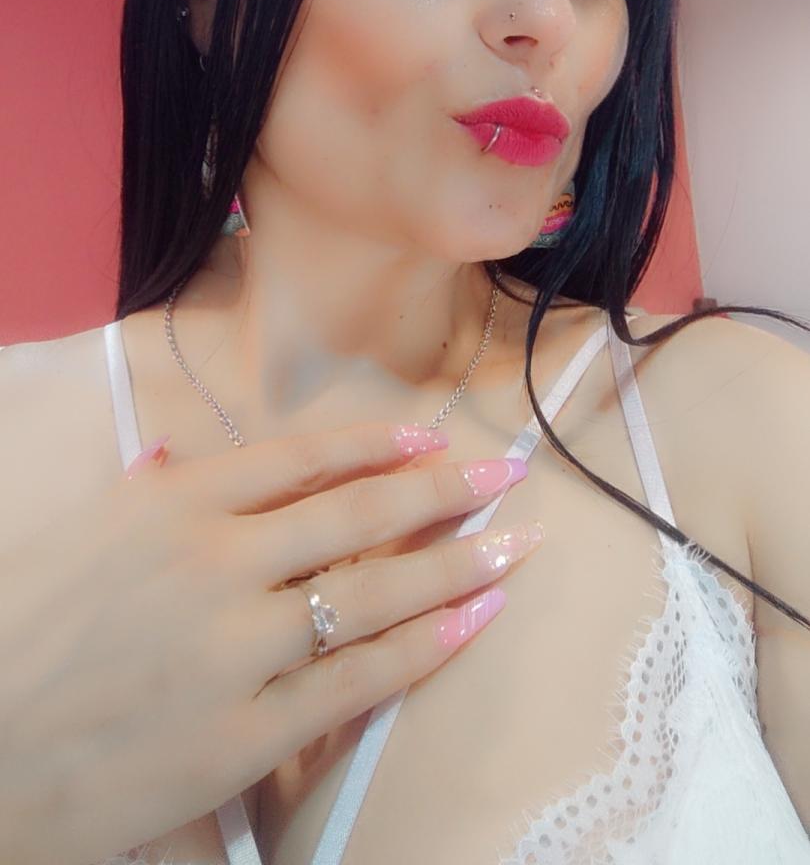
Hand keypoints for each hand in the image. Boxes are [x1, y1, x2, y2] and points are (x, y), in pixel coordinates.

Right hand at [0, 417, 539, 864]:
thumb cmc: (26, 628)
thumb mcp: (82, 536)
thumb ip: (145, 495)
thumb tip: (181, 460)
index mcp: (174, 504)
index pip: (299, 461)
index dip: (373, 446)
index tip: (427, 438)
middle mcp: (216, 560)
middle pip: (354, 515)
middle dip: (440, 491)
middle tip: (503, 474)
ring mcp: (237, 647)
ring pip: (372, 591)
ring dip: (455, 563)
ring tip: (513, 544)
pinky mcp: (247, 731)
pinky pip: (356, 678)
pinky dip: (425, 646)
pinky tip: (473, 621)